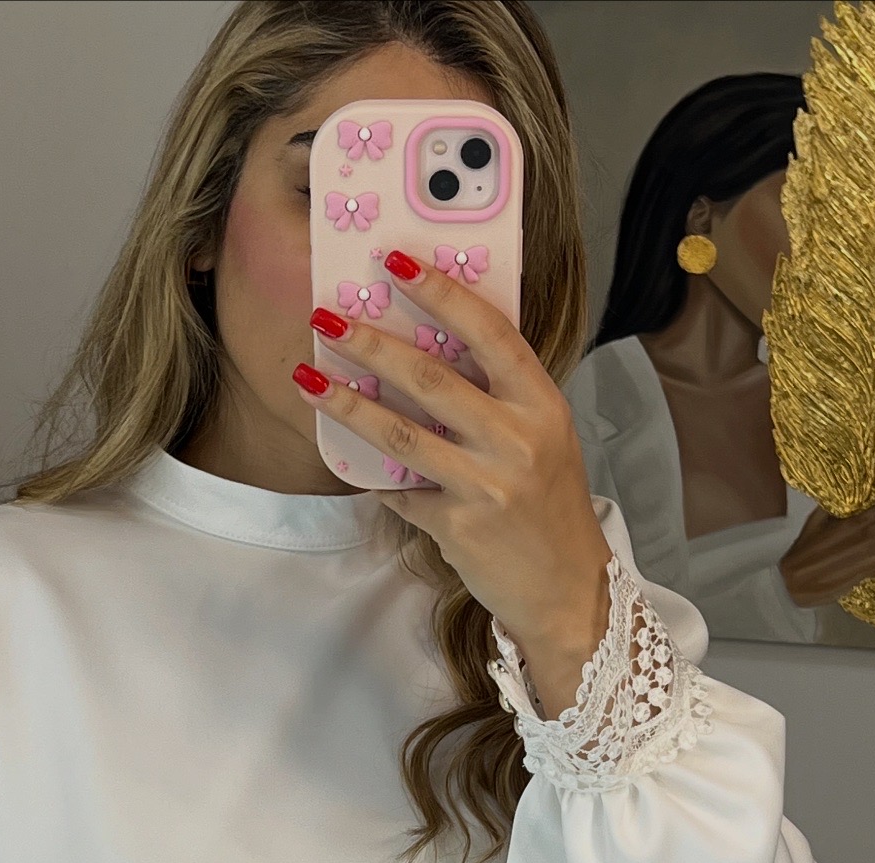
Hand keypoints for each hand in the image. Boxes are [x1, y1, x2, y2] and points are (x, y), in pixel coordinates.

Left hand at [294, 249, 613, 720]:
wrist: (565, 588)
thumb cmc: (547, 506)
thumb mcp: (542, 439)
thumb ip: (498, 398)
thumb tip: (429, 348)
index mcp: (543, 405)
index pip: (490, 333)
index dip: (442, 294)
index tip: (397, 263)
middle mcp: (518, 440)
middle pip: (433, 379)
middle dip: (373, 344)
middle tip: (326, 317)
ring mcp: (487, 485)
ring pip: (402, 434)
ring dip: (348, 404)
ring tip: (308, 377)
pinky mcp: (458, 526)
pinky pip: (400, 490)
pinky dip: (370, 474)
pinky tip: (342, 455)